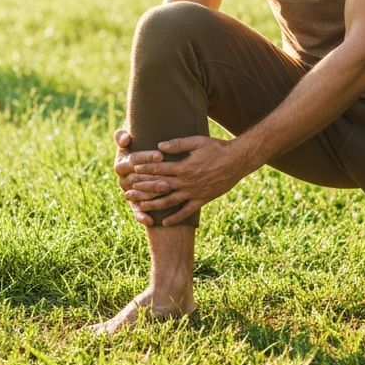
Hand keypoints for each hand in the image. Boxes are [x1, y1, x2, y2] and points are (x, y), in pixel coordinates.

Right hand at [112, 128, 170, 226]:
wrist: (138, 157)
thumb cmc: (135, 143)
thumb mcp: (127, 137)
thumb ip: (122, 136)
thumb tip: (125, 139)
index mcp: (121, 163)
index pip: (134, 160)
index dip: (146, 157)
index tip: (160, 155)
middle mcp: (124, 179)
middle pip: (138, 179)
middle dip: (152, 178)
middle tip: (166, 178)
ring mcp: (129, 191)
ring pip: (139, 194)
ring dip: (151, 195)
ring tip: (166, 191)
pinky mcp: (134, 202)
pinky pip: (136, 210)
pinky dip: (141, 216)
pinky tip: (150, 220)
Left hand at [130, 135, 248, 226]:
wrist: (237, 161)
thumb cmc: (217, 148)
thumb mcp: (197, 141)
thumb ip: (178, 144)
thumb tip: (159, 146)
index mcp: (183, 167)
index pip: (159, 169)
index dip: (144, 169)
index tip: (132, 170)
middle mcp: (186, 182)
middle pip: (159, 187)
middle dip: (142, 189)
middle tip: (127, 193)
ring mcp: (193, 193)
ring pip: (169, 202)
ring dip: (153, 205)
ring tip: (139, 207)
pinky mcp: (201, 200)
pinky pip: (186, 212)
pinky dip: (175, 218)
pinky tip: (164, 222)